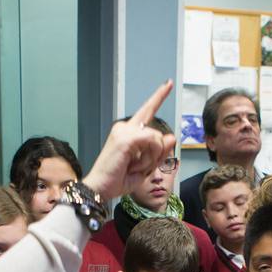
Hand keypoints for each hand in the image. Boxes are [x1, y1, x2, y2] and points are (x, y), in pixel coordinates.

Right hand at [82, 81, 176, 199]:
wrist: (100, 188)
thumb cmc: (118, 179)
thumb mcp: (145, 167)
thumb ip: (159, 152)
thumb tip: (171, 136)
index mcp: (127, 132)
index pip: (146, 110)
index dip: (158, 97)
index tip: (168, 83)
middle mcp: (125, 127)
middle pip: (157, 133)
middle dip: (156, 155)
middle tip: (138, 169)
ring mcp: (124, 131)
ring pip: (156, 139)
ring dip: (151, 159)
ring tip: (134, 168)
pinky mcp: (126, 137)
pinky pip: (152, 142)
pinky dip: (148, 158)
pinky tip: (135, 166)